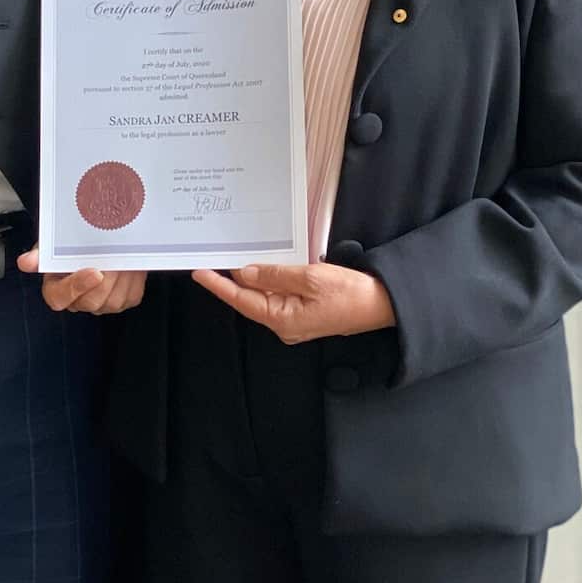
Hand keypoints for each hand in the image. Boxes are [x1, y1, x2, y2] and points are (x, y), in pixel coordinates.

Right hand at [16, 247, 145, 314]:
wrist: (99, 241)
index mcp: (57, 289)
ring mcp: (101, 305)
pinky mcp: (122, 301)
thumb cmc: (71, 244)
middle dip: (107, 278)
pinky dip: (134, 279)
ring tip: (124, 255)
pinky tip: (131, 263)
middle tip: (115, 256)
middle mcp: (79, 302)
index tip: (94, 271)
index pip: (59, 299)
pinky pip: (130, 296)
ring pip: (113, 301)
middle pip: (92, 301)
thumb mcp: (54, 243)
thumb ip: (42, 252)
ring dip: (122, 277)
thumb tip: (25, 262)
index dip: (77, 287)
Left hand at [192, 263, 395, 344]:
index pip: (241, 301)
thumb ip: (275, 275)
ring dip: (249, 279)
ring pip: (263, 297)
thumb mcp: (310, 278)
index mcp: (283, 320)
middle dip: (231, 280)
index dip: (219, 286)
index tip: (199, 272)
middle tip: (212, 257)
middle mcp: (284, 325)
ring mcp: (294, 321)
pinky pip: (277, 296)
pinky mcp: (303, 313)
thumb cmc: (350, 294)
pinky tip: (261, 267)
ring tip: (231, 258)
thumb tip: (245, 273)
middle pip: (250, 300)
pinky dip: (267, 281)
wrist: (382, 305)